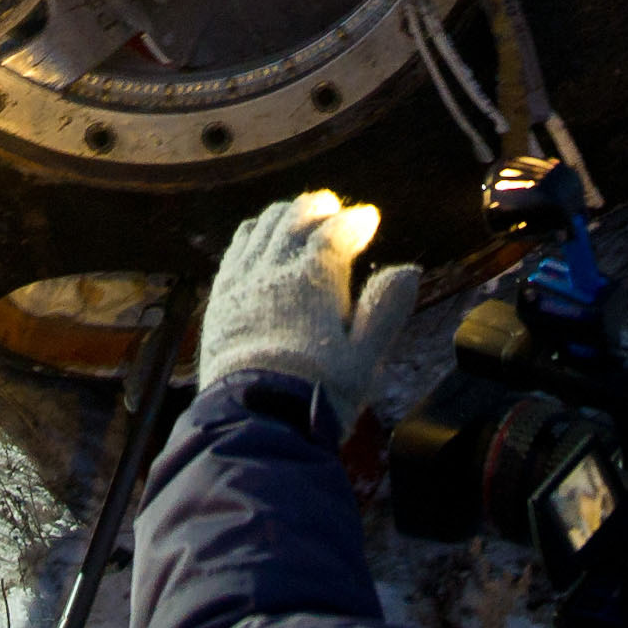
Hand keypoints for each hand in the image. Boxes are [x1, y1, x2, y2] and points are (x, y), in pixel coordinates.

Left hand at [196, 190, 419, 422]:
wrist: (254, 422)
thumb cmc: (317, 394)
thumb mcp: (365, 358)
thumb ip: (385, 310)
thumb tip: (408, 270)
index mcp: (314, 281)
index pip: (335, 233)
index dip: (354, 221)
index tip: (368, 215)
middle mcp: (273, 272)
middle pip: (293, 221)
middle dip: (315, 208)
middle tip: (331, 205)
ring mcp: (241, 284)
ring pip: (259, 230)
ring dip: (280, 216)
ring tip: (294, 213)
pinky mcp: (219, 301)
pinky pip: (233, 253)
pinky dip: (249, 236)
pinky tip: (253, 239)